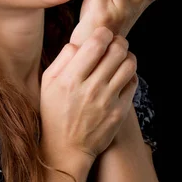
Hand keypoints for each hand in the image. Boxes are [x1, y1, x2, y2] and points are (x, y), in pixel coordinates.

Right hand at [39, 28, 137, 176]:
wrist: (66, 149)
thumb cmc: (54, 112)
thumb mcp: (48, 83)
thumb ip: (62, 59)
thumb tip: (78, 43)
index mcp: (71, 79)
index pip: (96, 43)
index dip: (103, 33)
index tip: (103, 35)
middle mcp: (91, 88)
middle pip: (117, 50)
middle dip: (118, 41)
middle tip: (114, 43)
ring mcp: (108, 101)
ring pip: (129, 64)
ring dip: (127, 55)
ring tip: (120, 57)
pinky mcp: (120, 112)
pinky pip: (133, 82)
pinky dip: (130, 73)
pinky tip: (122, 75)